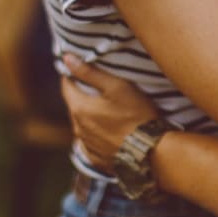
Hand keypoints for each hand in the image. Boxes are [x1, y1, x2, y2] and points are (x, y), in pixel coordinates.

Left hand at [60, 54, 158, 170]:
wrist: (151, 151)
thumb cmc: (136, 114)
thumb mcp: (116, 87)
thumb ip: (90, 72)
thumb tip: (67, 58)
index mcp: (80, 108)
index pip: (66, 86)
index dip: (72, 75)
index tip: (80, 68)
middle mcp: (78, 128)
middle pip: (74, 104)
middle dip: (82, 94)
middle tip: (99, 86)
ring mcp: (87, 144)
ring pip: (82, 123)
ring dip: (90, 114)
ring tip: (108, 108)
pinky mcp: (97, 157)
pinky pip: (90, 141)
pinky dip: (96, 133)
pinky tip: (109, 129)